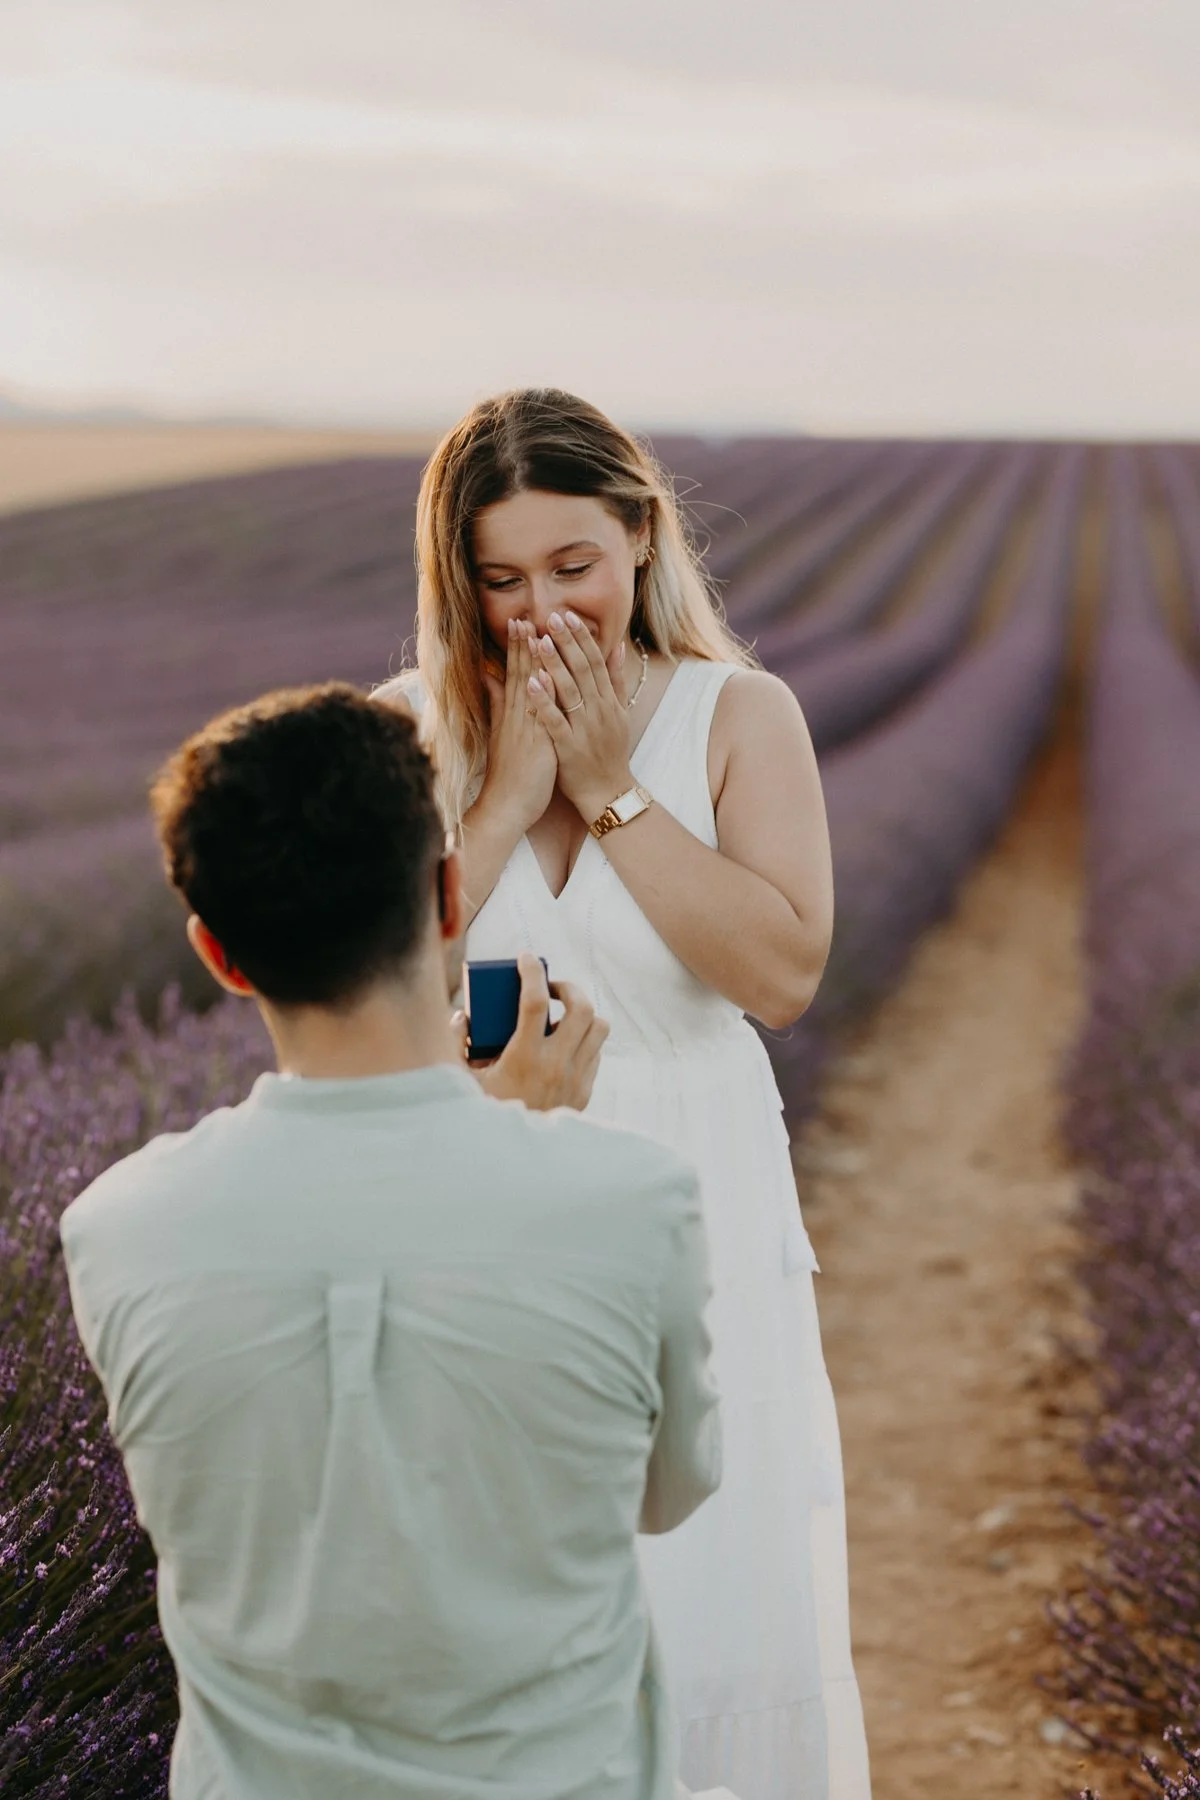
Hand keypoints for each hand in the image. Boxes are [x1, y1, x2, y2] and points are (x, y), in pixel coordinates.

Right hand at [469, 952, 608, 1111]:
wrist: (511, 1163)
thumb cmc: (483, 1116)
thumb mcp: (460, 1081)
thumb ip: (456, 1044)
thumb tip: (464, 1017)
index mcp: (523, 1059)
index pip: (535, 1002)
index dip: (533, 973)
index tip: (527, 958)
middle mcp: (556, 1066)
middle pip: (582, 1008)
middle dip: (567, 987)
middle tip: (550, 988)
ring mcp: (575, 1080)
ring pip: (598, 1028)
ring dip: (582, 1012)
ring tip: (561, 1014)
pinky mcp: (585, 1093)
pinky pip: (596, 1053)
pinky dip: (584, 1039)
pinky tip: (563, 1043)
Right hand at [478, 620, 558, 833]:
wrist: (506, 806)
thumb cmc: (508, 774)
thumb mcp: (500, 733)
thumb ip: (496, 702)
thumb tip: (487, 676)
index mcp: (511, 715)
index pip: (513, 674)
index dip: (517, 648)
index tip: (520, 622)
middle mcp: (516, 718)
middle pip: (519, 675)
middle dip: (522, 646)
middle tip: (524, 617)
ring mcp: (525, 730)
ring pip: (529, 690)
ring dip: (532, 662)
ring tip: (535, 635)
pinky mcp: (535, 744)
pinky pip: (539, 715)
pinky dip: (541, 695)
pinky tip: (544, 676)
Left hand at [526, 610, 634, 821]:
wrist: (608, 792)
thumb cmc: (610, 752)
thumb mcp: (619, 713)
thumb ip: (616, 680)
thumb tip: (618, 646)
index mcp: (608, 701)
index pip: (595, 661)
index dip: (581, 637)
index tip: (568, 615)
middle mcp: (598, 711)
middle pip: (582, 670)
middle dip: (566, 642)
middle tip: (551, 617)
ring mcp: (584, 729)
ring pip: (569, 691)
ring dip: (554, 664)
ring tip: (539, 640)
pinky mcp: (569, 747)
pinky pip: (555, 720)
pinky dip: (544, 701)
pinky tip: (531, 682)